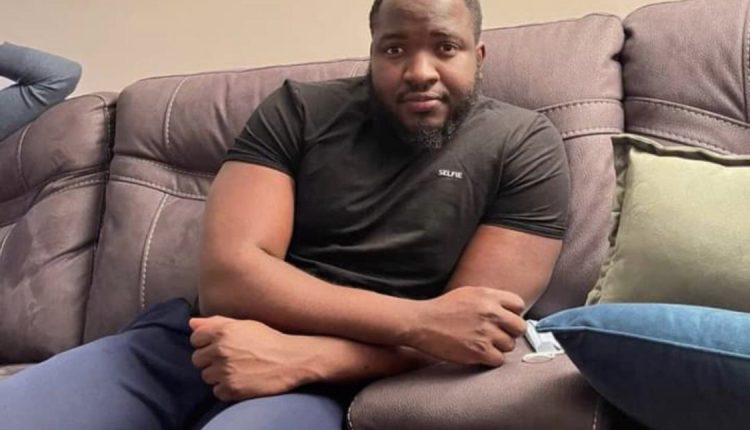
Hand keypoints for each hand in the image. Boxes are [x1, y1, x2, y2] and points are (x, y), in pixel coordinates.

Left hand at [189, 316, 314, 401]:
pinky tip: (240, 380)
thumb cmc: (269, 339)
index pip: (195, 338)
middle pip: (197, 359)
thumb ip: (216, 322)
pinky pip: (217, 391)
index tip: (219, 345)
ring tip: (236, 370)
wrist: (291, 359)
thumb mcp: (244, 324)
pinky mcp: (232, 389)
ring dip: (218, 374)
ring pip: (206, 376)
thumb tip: (191, 323)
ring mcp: (225, 371)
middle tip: (229, 359)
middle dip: (210, 359)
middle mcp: (220, 350)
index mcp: (222, 331)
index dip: (206, 342)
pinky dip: (226, 388)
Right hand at [407, 287, 526, 366]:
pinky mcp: (479, 351)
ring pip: (510, 345)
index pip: (518, 305)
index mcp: (488, 296)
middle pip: (519, 327)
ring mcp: (486, 333)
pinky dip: (490, 359)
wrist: (422, 323)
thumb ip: (490, 299)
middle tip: (498, 335)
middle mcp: (490, 313)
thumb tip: (507, 310)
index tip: (506, 320)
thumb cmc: (442, 309)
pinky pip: (499, 360)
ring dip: (499, 347)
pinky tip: (479, 353)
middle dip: (510, 332)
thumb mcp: (468, 293)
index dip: (513, 314)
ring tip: (484, 344)